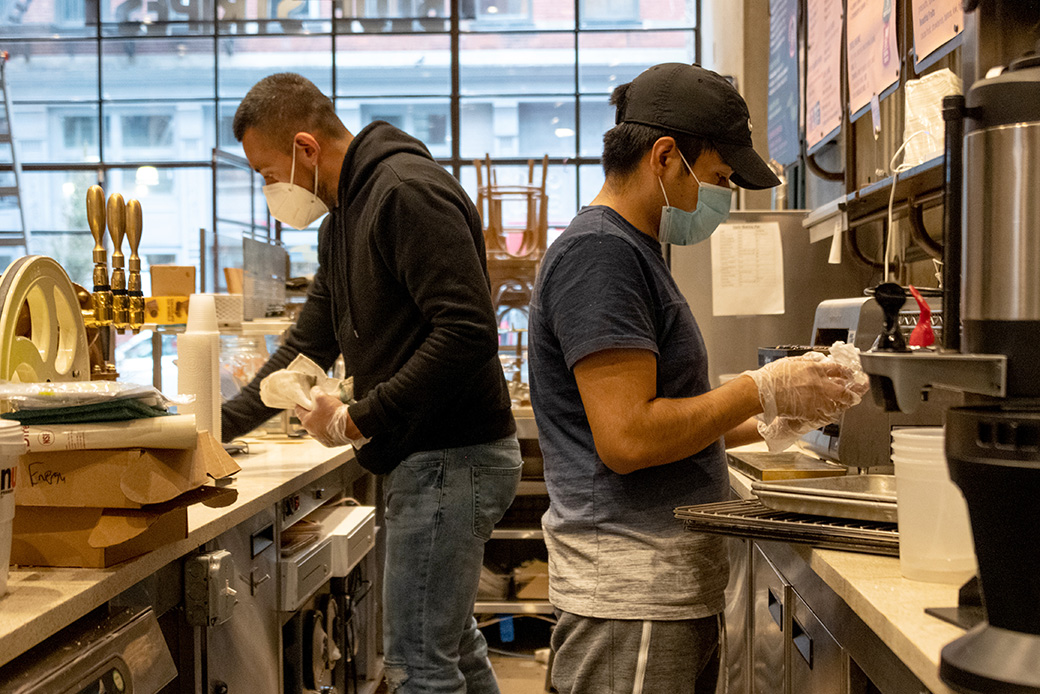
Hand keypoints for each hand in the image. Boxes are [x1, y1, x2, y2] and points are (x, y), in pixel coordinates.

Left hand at [294, 386, 362, 446]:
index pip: (298, 410)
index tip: (305, 399)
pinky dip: (330, 427)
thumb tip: (314, 391)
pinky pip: (328, 433)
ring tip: (331, 413)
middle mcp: (312, 432)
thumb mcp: (321, 397)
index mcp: (307, 422)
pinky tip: (336, 421)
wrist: (351, 425)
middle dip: (314, 411)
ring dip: (323, 420)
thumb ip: (315, 392)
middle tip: (321, 405)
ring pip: (319, 426)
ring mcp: (322, 438)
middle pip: (310, 419)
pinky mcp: (331, 442)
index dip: (301, 403)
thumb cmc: (334, 412)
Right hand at [743, 354, 868, 451]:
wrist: (763, 392)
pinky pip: (827, 413)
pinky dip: (833, 411)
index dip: (848, 372)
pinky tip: (835, 410)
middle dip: (856, 389)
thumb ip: (806, 362)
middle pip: (845, 388)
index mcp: (814, 369)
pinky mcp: (811, 412)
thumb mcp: (791, 362)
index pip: (839, 369)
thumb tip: (816, 361)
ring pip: (839, 402)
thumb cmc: (772, 377)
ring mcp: (816, 399)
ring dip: (847, 402)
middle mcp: (819, 384)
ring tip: (851, 400)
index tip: (851, 374)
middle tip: (861, 388)